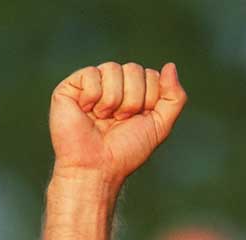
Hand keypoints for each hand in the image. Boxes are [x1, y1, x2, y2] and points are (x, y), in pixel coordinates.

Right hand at [49, 61, 187, 187]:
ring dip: (113, 101)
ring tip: (102, 118)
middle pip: (134, 69)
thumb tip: (171, 65)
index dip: (149, 100)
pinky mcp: (71, 86)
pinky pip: (91, 74)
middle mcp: (114, 85)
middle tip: (119, 120)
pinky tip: (86, 111)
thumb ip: (174, 97)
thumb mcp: (160, 126)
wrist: (97, 167)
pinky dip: (93, 97)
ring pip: (113, 68)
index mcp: (135, 92)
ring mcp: (92, 84)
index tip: (137, 120)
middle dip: (132, 100)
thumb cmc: (126, 151)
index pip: (152, 76)